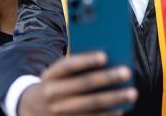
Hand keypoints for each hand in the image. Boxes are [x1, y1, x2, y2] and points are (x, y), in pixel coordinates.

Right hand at [19, 51, 137, 115]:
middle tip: (127, 72)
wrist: (33, 108)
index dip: (86, 60)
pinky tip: (121, 109)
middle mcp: (53, 93)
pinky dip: (107, 114)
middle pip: (84, 85)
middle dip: (107, 78)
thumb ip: (76, 66)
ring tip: (132, 93)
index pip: (68, 65)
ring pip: (91, 105)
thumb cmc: (55, 82)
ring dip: (114, 99)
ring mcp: (60, 112)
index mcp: (50, 74)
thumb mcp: (57, 72)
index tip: (105, 55)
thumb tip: (107, 60)